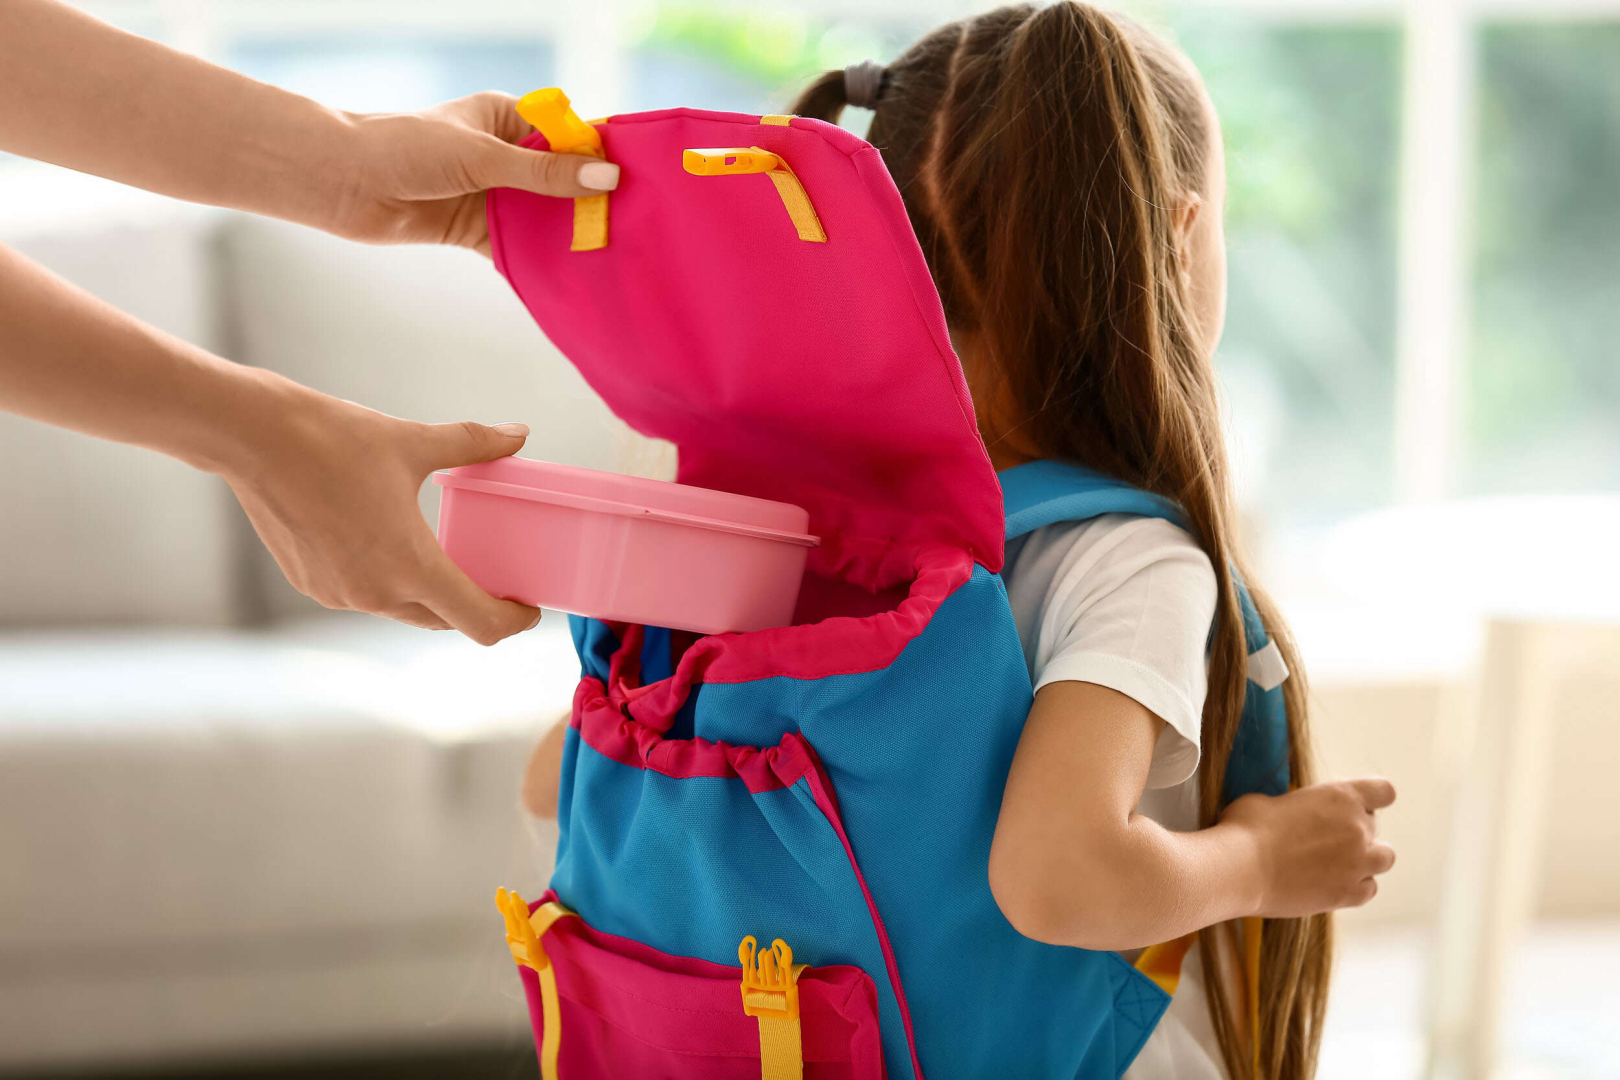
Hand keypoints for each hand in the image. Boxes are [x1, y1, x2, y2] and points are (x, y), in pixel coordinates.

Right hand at [222, 373, 541, 643]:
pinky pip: (365, 595)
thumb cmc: (334, 438)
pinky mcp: (311, 585)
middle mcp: (375, 593)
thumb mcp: (414, 441)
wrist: (251, 438)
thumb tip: (520, 432)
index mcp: (409, 566)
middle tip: (495, 577)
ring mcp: (339, 595)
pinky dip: (388, 580)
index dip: (512, 621)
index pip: (478, 622)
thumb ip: (474, 443)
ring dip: (428, 593)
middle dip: (473, 604)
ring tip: (447, 558)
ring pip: (403, 609)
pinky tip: (391, 547)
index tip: (527, 607)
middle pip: (443, 619)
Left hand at [327, 91, 619, 253]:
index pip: (567, 136)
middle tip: (634, 226)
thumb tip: (605, 177)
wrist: (342, 182)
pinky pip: (517, 247)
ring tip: (610, 254)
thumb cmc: (407, 149)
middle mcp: (504, 155)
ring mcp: (491, 194)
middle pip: (560, 181)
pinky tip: (569, 274)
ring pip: (541, 216)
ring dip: (566, 234)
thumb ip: (544, 174)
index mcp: (507, 118)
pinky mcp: (475, 230)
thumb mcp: (483, 157)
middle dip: (589, 203)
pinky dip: (538, 260)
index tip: (638, 181)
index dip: (600, 158)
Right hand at [1222, 778, 1397, 917]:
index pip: (1384, 791)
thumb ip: (1295, 805)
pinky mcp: (1348, 894)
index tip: (1350, 806)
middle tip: (1325, 839)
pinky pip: (1369, 889)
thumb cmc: (1245, 829)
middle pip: (1375, 826)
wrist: (1238, 869)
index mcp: (1341, 796)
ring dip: (1366, 858)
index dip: (1370, 798)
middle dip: (1355, 830)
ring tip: (1337, 863)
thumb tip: (1291, 816)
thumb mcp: (1269, 800)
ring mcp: (1357, 863)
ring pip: (1384, 858)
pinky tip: (1332, 883)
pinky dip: (1356, 886)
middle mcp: (1358, 828)